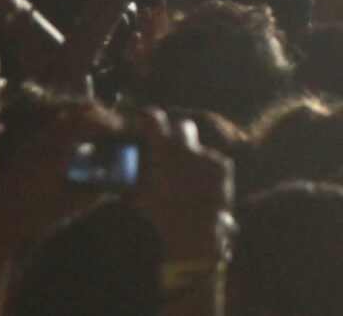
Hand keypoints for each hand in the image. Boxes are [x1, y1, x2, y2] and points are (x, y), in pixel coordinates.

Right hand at [129, 110, 235, 266]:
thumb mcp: (141, 199)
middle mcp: (189, 148)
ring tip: (185, 185)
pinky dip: (205, 172)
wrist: (197, 228)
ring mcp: (209, 155)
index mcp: (166, 152)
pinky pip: (211, 163)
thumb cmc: (164, 214)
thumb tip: (119, 181)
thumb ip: (130, 185)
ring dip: (190, 162)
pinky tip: (200, 190)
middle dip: (174, 130)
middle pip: (182, 125)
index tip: (141, 116)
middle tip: (168, 142)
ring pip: (197, 151)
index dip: (146, 115)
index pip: (153, 119)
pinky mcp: (223, 165)